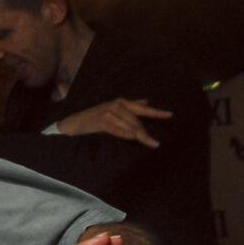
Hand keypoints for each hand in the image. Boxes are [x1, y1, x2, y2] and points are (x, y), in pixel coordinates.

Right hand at [56, 98, 170, 147]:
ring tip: (148, 143)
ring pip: (129, 126)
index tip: (170, 115)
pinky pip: (117, 129)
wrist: (73, 124)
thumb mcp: (113, 111)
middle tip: (154, 143)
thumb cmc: (93, 119)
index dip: (156, 112)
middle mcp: (116, 105)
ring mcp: (108, 111)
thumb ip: (130, 107)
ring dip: (137, 135)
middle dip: (145, 133)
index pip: (142, 108)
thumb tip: (146, 101)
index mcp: (121, 103)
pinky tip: (132, 138)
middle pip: (136, 120)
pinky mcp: (101, 120)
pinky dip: (124, 133)